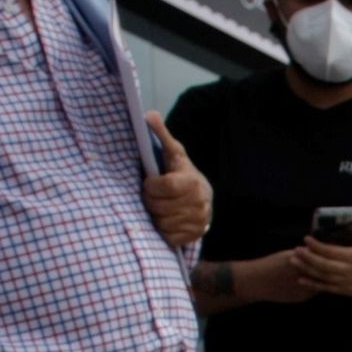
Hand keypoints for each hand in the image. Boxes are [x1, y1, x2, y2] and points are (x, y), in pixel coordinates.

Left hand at [142, 113, 210, 248]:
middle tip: (154, 196)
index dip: (151, 186)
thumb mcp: (174, 154)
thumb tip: (148, 114)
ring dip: (156, 216)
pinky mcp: (195, 236)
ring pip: (162, 223)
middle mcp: (199, 203)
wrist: (204, 199)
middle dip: (151, 201)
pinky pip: (169, 237)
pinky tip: (168, 219)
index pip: (163, 187)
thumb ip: (161, 135)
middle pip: (159, 206)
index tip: (151, 183)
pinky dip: (164, 230)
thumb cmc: (182, 174)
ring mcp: (198, 221)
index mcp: (192, 182)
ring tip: (161, 207)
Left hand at [290, 212, 351, 299]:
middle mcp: (350, 270)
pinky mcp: (346, 291)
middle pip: (324, 264)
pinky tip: (302, 279)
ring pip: (323, 276)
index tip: (307, 239)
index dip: (318, 246)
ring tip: (294, 261)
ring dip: (307, 269)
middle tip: (296, 250)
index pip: (332, 251)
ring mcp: (347, 282)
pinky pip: (326, 288)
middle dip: (308, 257)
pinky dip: (313, 284)